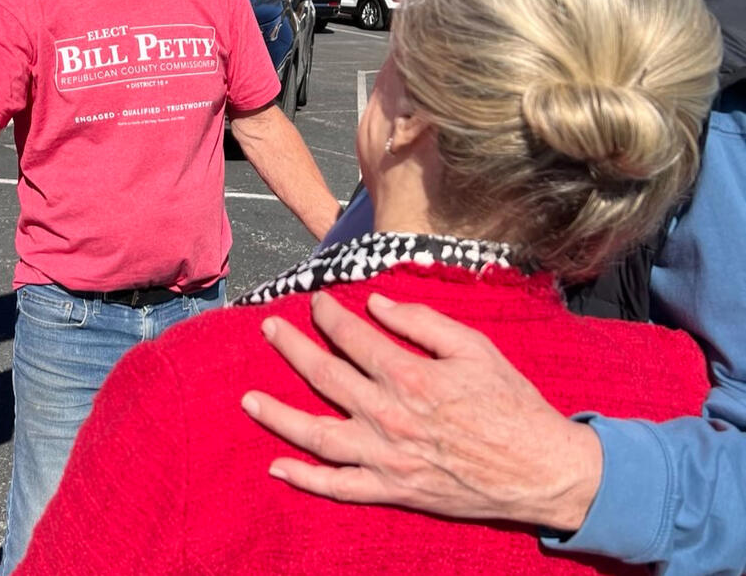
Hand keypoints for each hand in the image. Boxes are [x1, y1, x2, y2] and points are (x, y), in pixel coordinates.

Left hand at [241, 291, 602, 531]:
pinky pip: (339, 487)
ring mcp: (386, 458)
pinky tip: (278, 466)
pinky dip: (305, 478)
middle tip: (269, 329)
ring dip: (278, 415)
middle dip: (292, 349)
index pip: (352, 337)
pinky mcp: (392, 490)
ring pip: (317, 434)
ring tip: (248, 398)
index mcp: (409, 375)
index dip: (329, 315)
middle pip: (324, 377)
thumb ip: (420, 321)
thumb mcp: (473, 347)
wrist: (542, 469)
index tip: (316, 301)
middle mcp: (389, 416)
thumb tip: (376, 301)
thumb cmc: (510, 402)